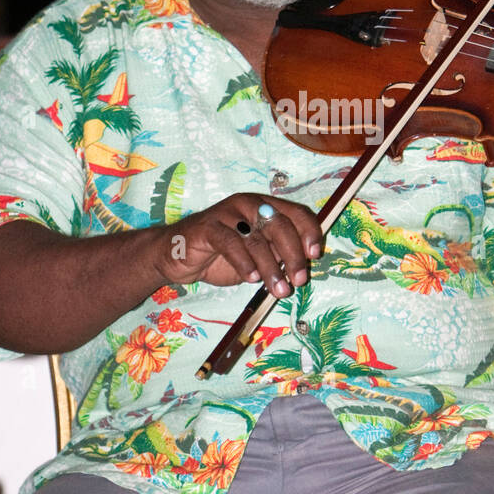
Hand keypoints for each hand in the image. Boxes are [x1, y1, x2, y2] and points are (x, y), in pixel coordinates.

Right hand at [156, 193, 323, 296]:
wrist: (177, 255)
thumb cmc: (220, 256)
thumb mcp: (256, 258)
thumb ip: (277, 255)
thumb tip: (303, 266)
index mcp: (265, 207)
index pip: (296, 213)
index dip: (310, 232)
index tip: (315, 256)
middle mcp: (249, 205)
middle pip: (280, 225)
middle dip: (294, 255)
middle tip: (299, 281)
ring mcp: (227, 213)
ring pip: (257, 238)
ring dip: (271, 268)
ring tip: (278, 289)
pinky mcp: (208, 227)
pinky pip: (231, 243)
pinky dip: (244, 263)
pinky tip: (250, 278)